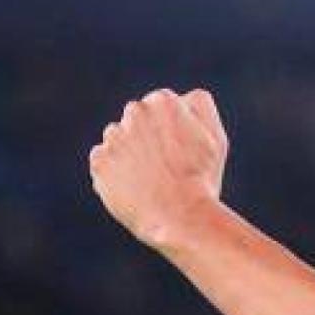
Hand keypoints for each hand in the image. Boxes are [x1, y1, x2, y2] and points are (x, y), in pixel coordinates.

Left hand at [89, 88, 229, 250]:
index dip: (173, 131)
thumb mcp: (216, 138)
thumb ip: (201, 107)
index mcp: (163, 101)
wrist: (181, 218)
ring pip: (118, 140)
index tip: (181, 151)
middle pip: (137, 120)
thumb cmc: (202, 178)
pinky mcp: (99, 161)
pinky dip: (114, 173)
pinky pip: (103, 161)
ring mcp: (114, 137)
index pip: (161, 107)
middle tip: (166, 167)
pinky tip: (134, 187)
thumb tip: (183, 96)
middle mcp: (134, 112)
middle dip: (148, 137)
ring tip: (150, 179)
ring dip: (129, 154)